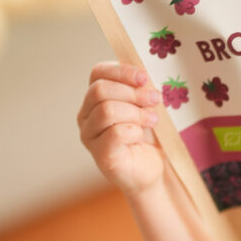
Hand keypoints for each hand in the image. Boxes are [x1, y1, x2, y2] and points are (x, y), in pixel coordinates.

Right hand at [78, 62, 164, 195]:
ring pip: (107, 110)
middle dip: (131, 92)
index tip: (144, 78)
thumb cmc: (148, 135)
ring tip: (153, 120)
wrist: (152, 169)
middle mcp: (86, 115)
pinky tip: (142, 137)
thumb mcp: (146, 106)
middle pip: (99, 90)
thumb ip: (141, 89)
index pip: (98, 73)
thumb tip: (145, 77)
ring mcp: (89, 135)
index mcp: (96, 97)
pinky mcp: (100, 154)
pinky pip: (116, 133)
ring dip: (136, 113)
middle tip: (154, 99)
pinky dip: (135, 131)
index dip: (121, 71)